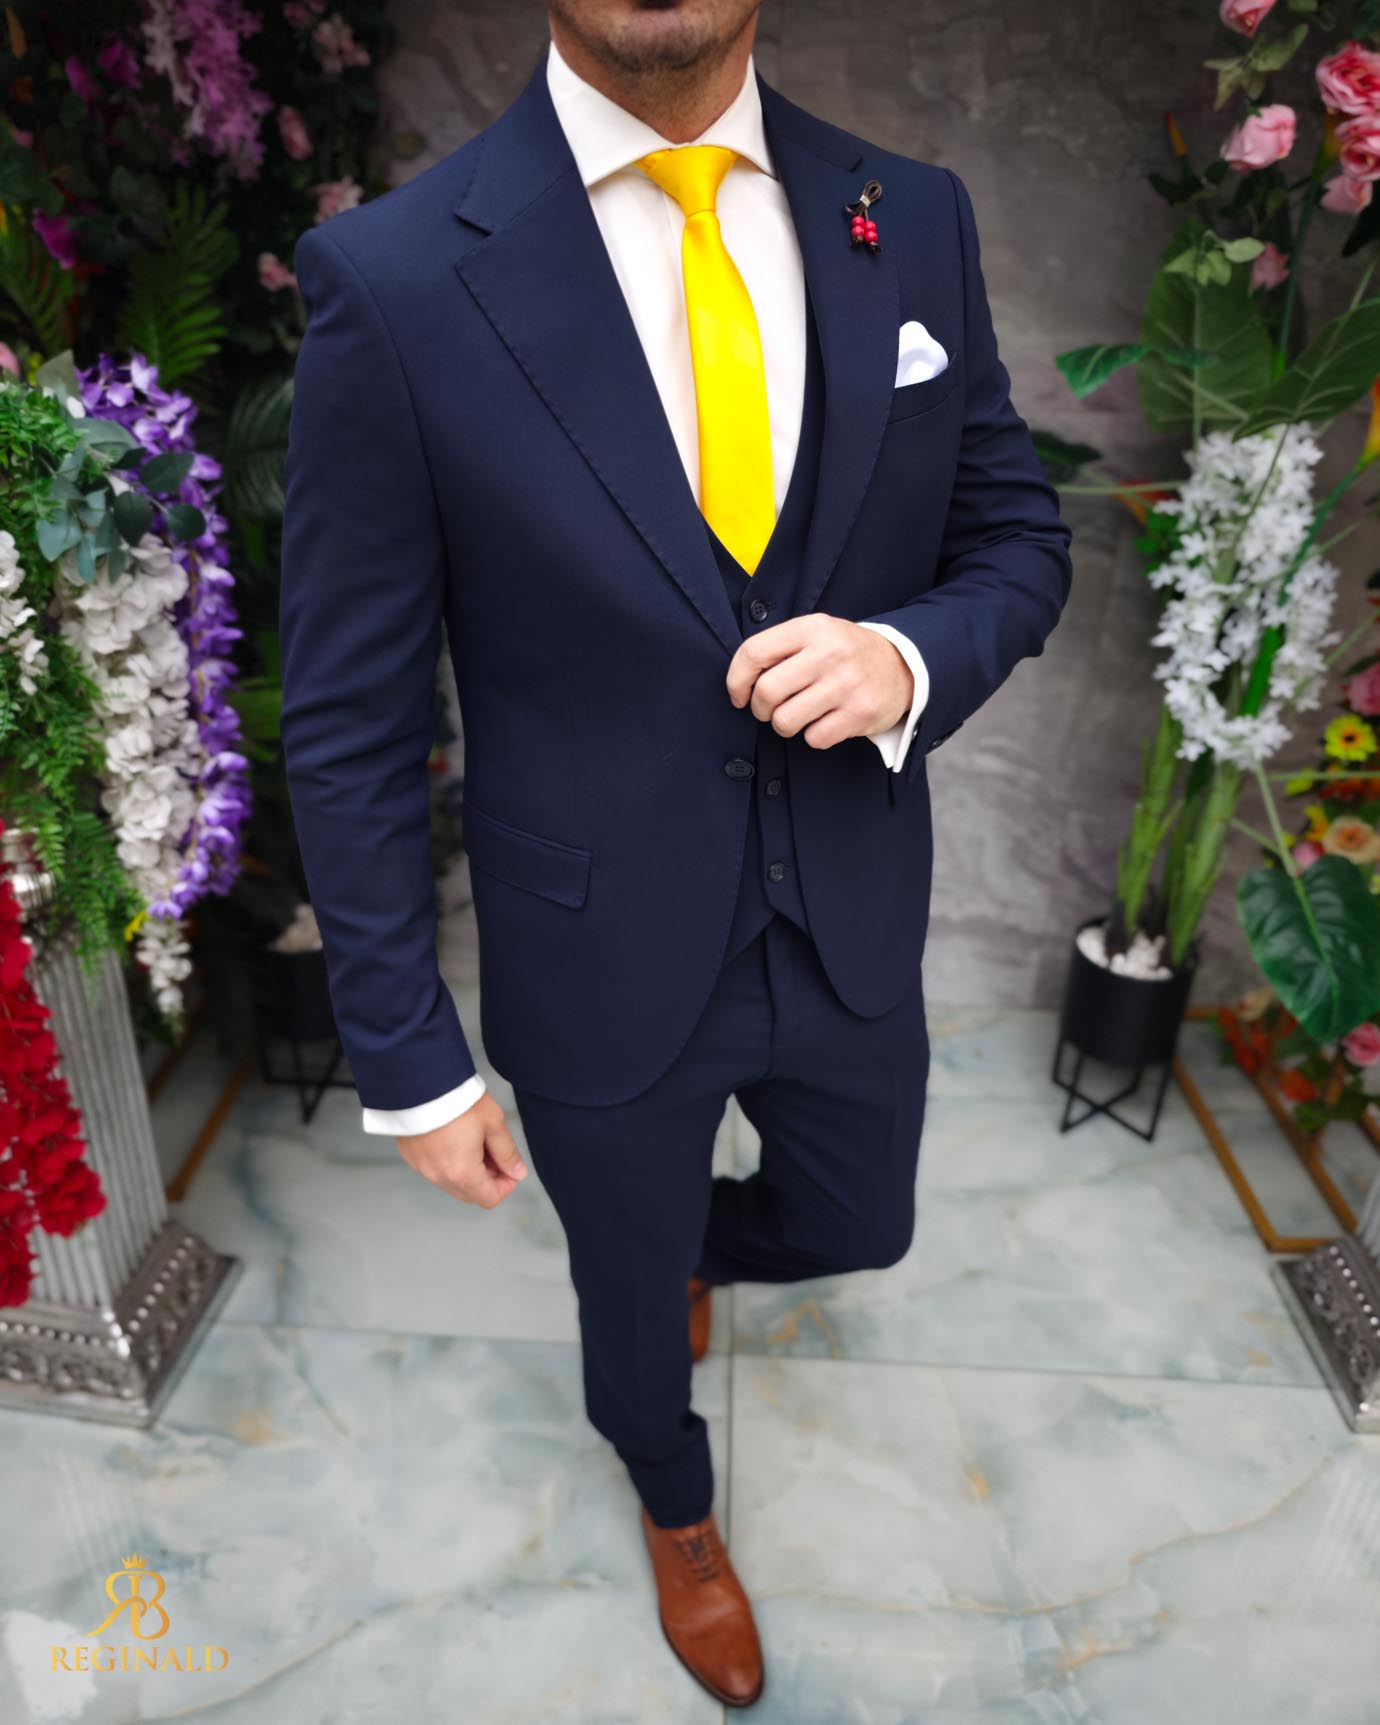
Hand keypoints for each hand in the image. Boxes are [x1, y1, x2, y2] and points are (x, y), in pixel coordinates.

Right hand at [395, 1092, 527, 1208]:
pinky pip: (433, 1169)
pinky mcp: (410, 1155)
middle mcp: (438, 1176)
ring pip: (451, 1182)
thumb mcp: (493, 1123)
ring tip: (473, 1140)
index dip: (505, 1186)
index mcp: (461, 1173)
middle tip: (493, 1151)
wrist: (419, 1082)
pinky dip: (447, 1162)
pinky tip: (453, 1138)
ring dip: (467, 1171)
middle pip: (469, 1194)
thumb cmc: (456, 1100)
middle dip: (487, 1179)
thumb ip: (507, 1152)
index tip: (510, 1167)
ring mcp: (421, 1167)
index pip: (489, 1198)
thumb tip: (517, 1171)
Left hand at [725, 615, 913, 748]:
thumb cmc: (847, 653)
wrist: (905, 665)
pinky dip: (814, 736)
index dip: (736, 680)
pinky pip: (814, 738)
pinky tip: (826, 722)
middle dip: (760, 709)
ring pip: (786, 720)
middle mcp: (830, 653)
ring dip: (784, 725)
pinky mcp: (860, 713)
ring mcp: (847, 684)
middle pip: (767, 692)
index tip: (739, 695)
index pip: (754, 653)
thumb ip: (780, 648)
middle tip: (770, 710)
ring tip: (798, 716)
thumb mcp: (817, 634)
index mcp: (813, 628)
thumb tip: (740, 683)